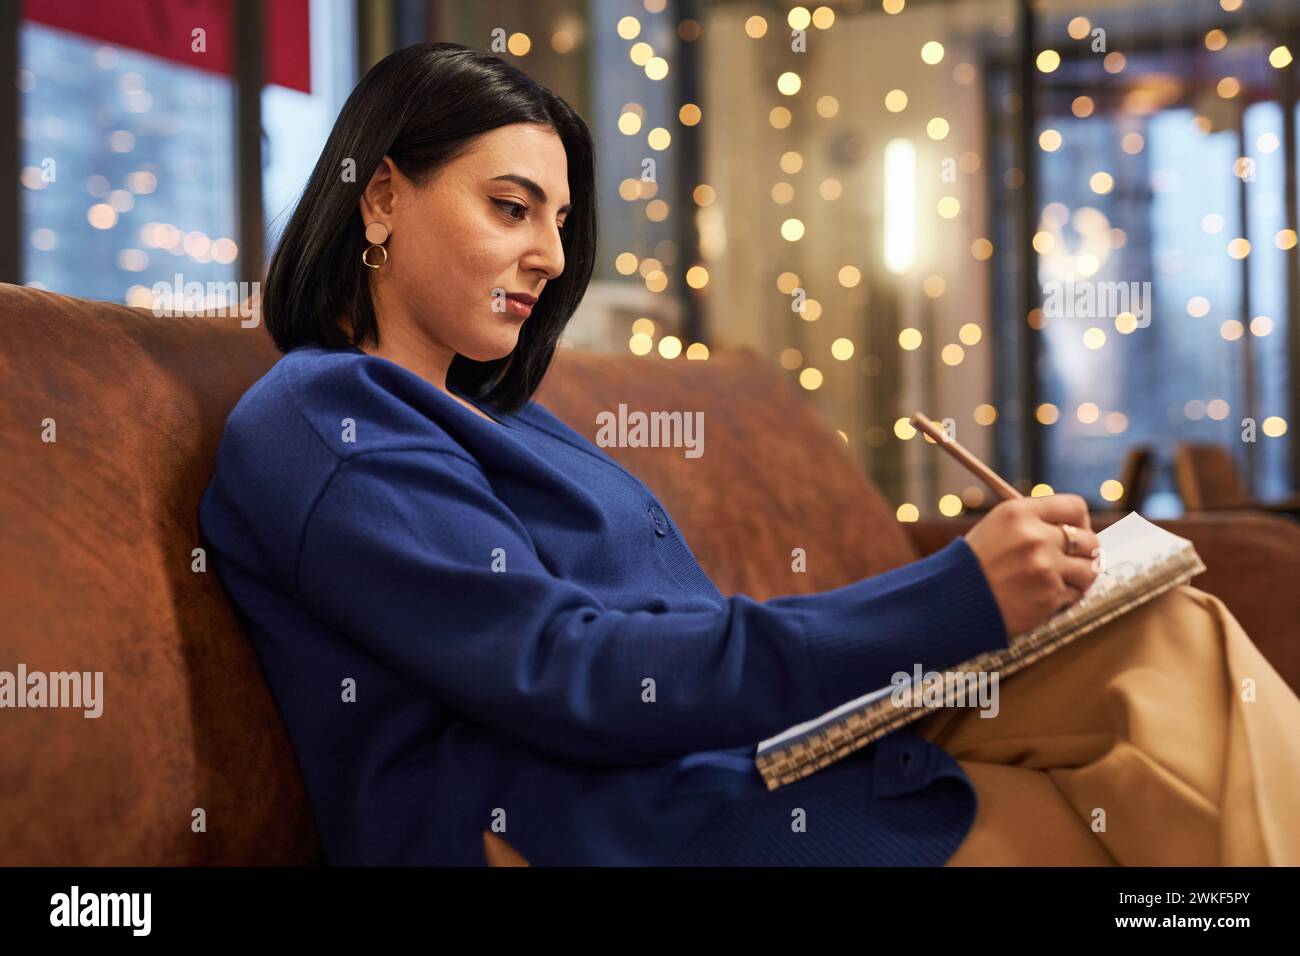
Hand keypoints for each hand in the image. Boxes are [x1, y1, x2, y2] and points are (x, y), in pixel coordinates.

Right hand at [963, 493, 1100, 636]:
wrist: (952, 601)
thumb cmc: (975, 565)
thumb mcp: (997, 527)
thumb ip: (1034, 522)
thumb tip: (1077, 529)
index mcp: (1020, 513)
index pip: (1075, 507)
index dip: (1081, 522)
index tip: (1076, 533)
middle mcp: (1034, 536)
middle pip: (1089, 540)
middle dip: (1084, 553)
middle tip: (1071, 562)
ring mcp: (1044, 567)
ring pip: (1089, 570)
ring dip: (1077, 579)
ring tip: (1054, 582)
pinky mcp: (1049, 596)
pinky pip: (1075, 595)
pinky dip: (1064, 598)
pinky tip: (1040, 597)